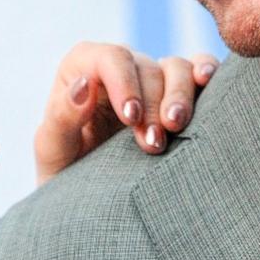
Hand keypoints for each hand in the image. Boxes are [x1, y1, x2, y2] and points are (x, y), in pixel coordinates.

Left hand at [33, 43, 217, 184]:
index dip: (124, 82)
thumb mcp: (53, 150)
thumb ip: (61, 117)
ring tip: (176, 128)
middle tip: (153, 143)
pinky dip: (206, 71)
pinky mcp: (177, 92)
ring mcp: (151, 78)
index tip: (130, 118)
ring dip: (180, 96)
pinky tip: (207, 82)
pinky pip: (198, 69)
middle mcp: (119, 67)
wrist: (90, 202)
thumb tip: (83, 85)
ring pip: (177, 67)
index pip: (110, 58)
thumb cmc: (65, 172)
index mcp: (82, 68)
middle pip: (147, 67)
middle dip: (153, 104)